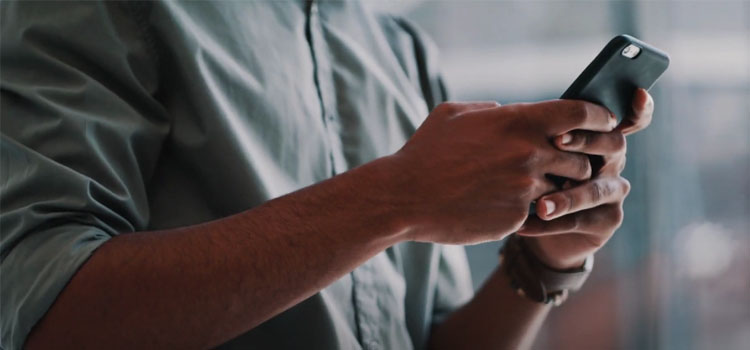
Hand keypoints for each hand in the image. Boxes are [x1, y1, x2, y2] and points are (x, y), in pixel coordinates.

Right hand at [387, 99, 616, 244]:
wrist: (405, 198)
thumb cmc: (425, 152)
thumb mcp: (453, 114)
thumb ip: (489, 108)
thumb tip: (508, 109)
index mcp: (518, 121)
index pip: (582, 114)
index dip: (599, 118)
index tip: (603, 124)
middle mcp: (530, 153)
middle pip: (582, 157)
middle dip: (577, 161)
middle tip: (565, 164)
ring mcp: (526, 188)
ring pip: (565, 189)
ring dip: (557, 189)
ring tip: (537, 188)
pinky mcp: (518, 217)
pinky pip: (541, 212)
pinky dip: (532, 210)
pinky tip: (508, 206)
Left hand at [517, 89, 654, 268]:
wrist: (540, 224)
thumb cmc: (540, 177)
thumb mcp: (541, 152)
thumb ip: (548, 133)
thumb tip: (531, 112)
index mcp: (601, 139)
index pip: (629, 120)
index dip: (640, 109)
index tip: (639, 94)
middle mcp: (614, 162)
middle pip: (613, 146)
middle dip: (586, 141)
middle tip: (557, 141)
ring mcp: (614, 192)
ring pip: (595, 191)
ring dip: (566, 197)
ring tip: (540, 205)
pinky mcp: (607, 221)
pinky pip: (579, 221)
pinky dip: (548, 224)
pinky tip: (524, 225)